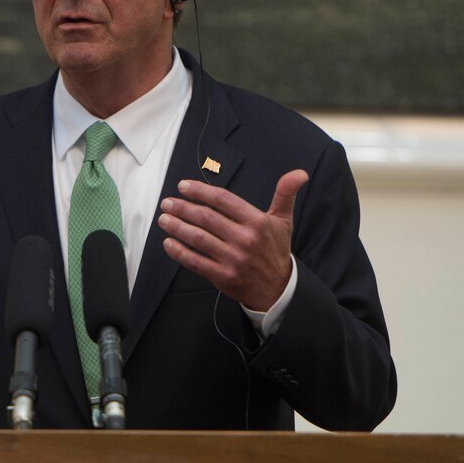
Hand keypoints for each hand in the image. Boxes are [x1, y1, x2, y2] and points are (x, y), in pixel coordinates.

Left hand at [157, 170, 308, 309]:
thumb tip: (299, 173)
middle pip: (207, 218)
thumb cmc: (275, 250)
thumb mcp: (283, 220)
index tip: (184, 186)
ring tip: (164, 219)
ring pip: (198, 239)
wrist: (278, 288)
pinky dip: (179, 252)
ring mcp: (233, 259)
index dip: (201, 191)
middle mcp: (244, 239)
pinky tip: (168, 243)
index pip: (223, 200)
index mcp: (257, 222)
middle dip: (183, 208)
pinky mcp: (223, 276)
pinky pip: (196, 262)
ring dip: (178, 227)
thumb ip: (285, 194)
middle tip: (168, 202)